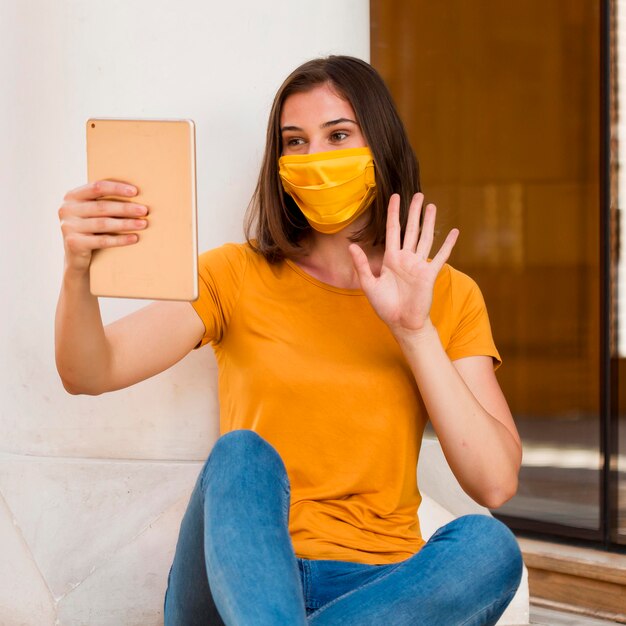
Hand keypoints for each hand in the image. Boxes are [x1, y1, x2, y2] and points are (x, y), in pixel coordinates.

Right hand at [58, 180, 147, 272]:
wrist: (76, 257)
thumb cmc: (91, 229)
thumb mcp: (92, 212)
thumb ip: (104, 201)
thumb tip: (136, 194)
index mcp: (72, 196)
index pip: (97, 187)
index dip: (116, 188)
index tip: (135, 191)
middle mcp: (66, 209)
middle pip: (102, 206)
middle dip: (125, 208)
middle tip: (144, 210)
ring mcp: (68, 227)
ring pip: (103, 224)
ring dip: (126, 223)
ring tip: (143, 224)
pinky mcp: (74, 243)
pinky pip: (102, 240)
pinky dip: (120, 239)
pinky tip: (134, 238)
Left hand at [349, 193, 458, 337]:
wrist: (402, 323)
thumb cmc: (385, 306)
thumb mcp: (369, 284)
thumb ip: (362, 265)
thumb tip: (351, 247)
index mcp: (391, 259)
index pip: (393, 230)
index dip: (393, 214)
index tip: (394, 197)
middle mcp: (406, 258)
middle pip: (411, 229)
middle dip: (414, 212)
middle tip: (418, 194)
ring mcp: (419, 265)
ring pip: (425, 238)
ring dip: (429, 222)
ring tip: (432, 206)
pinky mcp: (430, 274)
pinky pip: (441, 256)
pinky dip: (448, 244)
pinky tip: (454, 231)